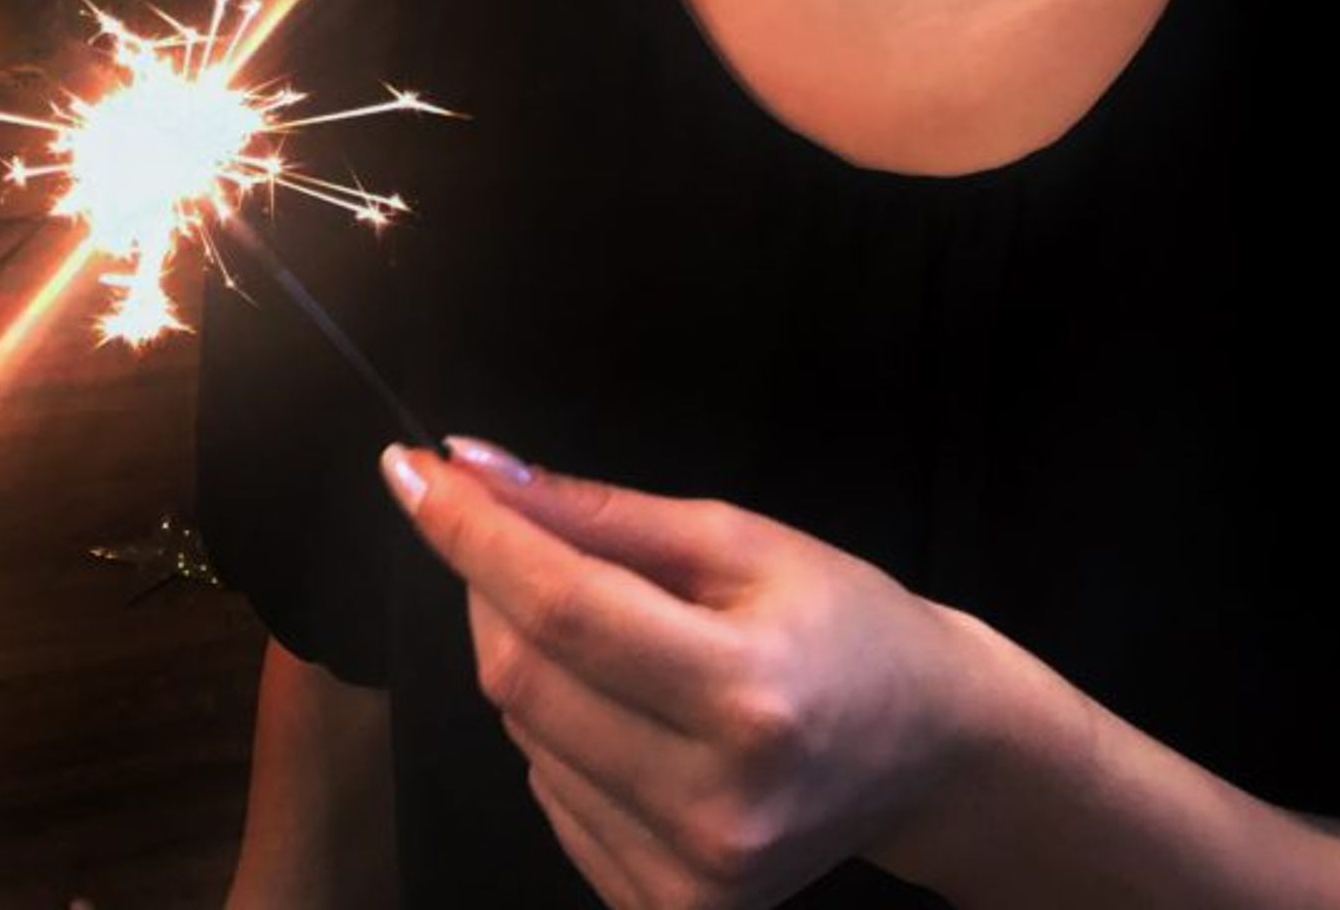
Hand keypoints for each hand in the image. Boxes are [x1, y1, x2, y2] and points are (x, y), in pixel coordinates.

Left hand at [380, 436, 1022, 909]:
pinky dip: (555, 731)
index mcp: (747, 692)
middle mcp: (714, 802)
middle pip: (525, 677)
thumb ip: (604, 514)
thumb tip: (479, 470)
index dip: (472, 533)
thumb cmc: (845, 623)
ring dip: (524, 657)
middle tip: (501, 524)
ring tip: (605, 624)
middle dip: (487, 584)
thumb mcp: (743, 540)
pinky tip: (620, 703)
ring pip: (524, 736)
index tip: (409, 470)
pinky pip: (550, 798)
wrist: (930, 750)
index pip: (563, 606)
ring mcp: (689, 876)